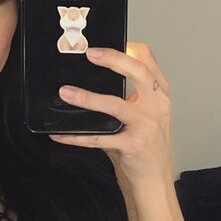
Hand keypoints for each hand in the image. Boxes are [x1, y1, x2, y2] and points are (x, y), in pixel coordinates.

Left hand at [49, 41, 173, 185]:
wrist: (155, 178)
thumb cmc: (148, 144)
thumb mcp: (147, 113)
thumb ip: (131, 93)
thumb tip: (98, 75)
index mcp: (160, 94)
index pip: (148, 61)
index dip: (128, 47)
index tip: (106, 43)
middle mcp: (157, 106)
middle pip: (138, 73)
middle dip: (113, 60)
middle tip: (90, 54)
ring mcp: (146, 126)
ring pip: (115, 105)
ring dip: (88, 98)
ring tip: (66, 93)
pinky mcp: (132, 146)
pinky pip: (98, 138)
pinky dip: (76, 136)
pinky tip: (60, 134)